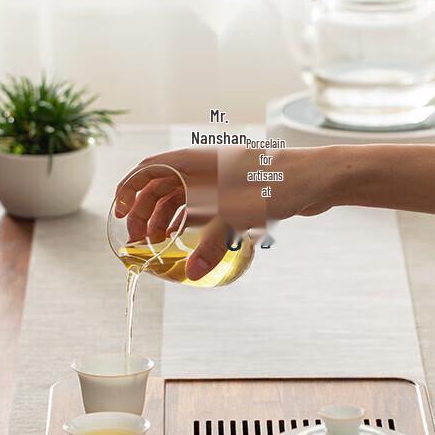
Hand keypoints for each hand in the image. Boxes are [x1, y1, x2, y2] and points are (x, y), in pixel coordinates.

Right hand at [114, 147, 333, 278]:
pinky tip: (182, 238)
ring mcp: (216, 178)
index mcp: (195, 160)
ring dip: (163, 217)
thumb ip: (210, 247)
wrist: (315, 178)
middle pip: (159, 185)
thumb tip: (191, 273)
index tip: (119, 214)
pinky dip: (185, 219)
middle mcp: (202, 166)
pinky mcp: (231, 191)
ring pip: (179, 195)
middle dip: (143, 211)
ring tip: (155, 242)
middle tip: (138, 239)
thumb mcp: (238, 217)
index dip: (128, 190)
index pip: (148, 169)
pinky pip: (198, 204)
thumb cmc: (274, 187)